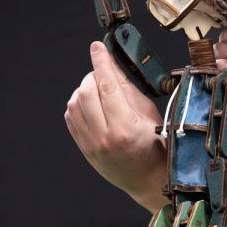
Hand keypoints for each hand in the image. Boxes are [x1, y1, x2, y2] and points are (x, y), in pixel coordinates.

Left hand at [65, 42, 167, 210]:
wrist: (148, 180)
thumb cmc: (155, 145)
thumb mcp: (150, 115)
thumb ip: (128, 89)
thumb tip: (111, 66)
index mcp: (125, 127)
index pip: (107, 85)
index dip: (102, 62)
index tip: (97, 47)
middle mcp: (104, 136)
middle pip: (87, 91)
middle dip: (94, 76)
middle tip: (105, 76)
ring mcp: (91, 144)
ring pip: (75, 102)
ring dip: (85, 90)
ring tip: (100, 92)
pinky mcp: (83, 148)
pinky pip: (71, 116)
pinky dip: (78, 104)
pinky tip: (92, 105)